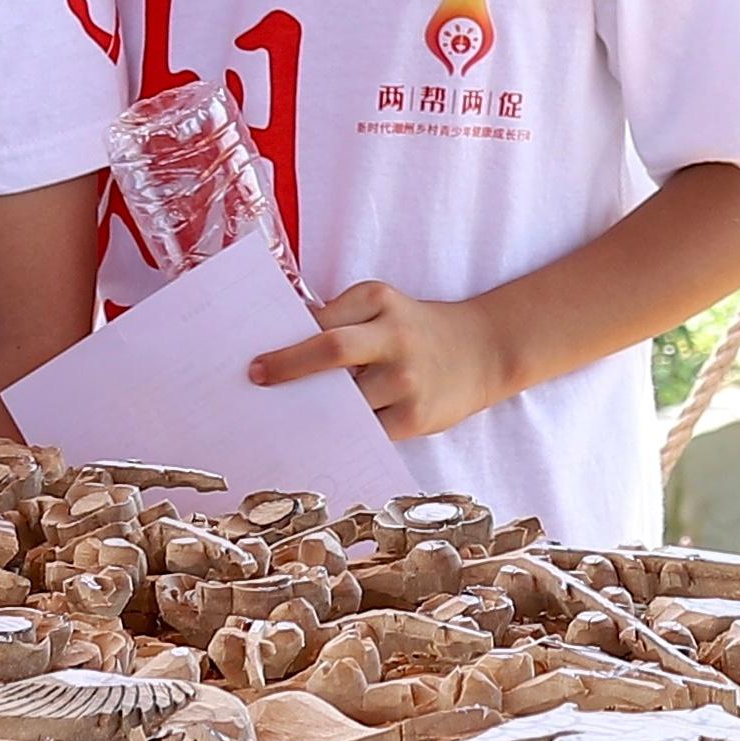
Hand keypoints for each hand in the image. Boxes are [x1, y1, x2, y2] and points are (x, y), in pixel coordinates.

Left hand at [252, 281, 520, 442]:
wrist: (484, 349)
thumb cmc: (417, 329)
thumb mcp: (383, 306)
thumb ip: (339, 318)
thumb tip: (282, 340)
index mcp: (379, 301)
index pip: (322, 321)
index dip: (287, 342)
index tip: (255, 359)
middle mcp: (394, 337)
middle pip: (331, 350)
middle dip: (289, 366)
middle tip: (258, 379)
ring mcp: (406, 379)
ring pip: (345, 401)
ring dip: (311, 411)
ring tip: (281, 420)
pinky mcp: (415, 417)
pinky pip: (366, 431)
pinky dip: (340, 436)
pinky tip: (319, 439)